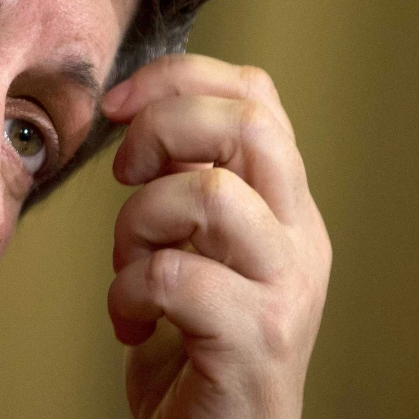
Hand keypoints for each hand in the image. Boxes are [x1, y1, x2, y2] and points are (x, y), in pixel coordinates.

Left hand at [101, 54, 330, 418]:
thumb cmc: (192, 338)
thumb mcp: (193, 240)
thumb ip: (184, 181)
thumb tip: (140, 114)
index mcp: (283, 202)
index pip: (255, 95)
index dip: (180, 78)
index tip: (119, 105)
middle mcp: (299, 236)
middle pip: (248, 124)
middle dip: (163, 130)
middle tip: (126, 175)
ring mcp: (287, 287)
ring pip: (211, 196)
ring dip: (139, 223)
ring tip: (129, 264)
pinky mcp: (259, 339)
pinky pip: (176, 277)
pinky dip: (127, 292)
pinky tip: (128, 321)